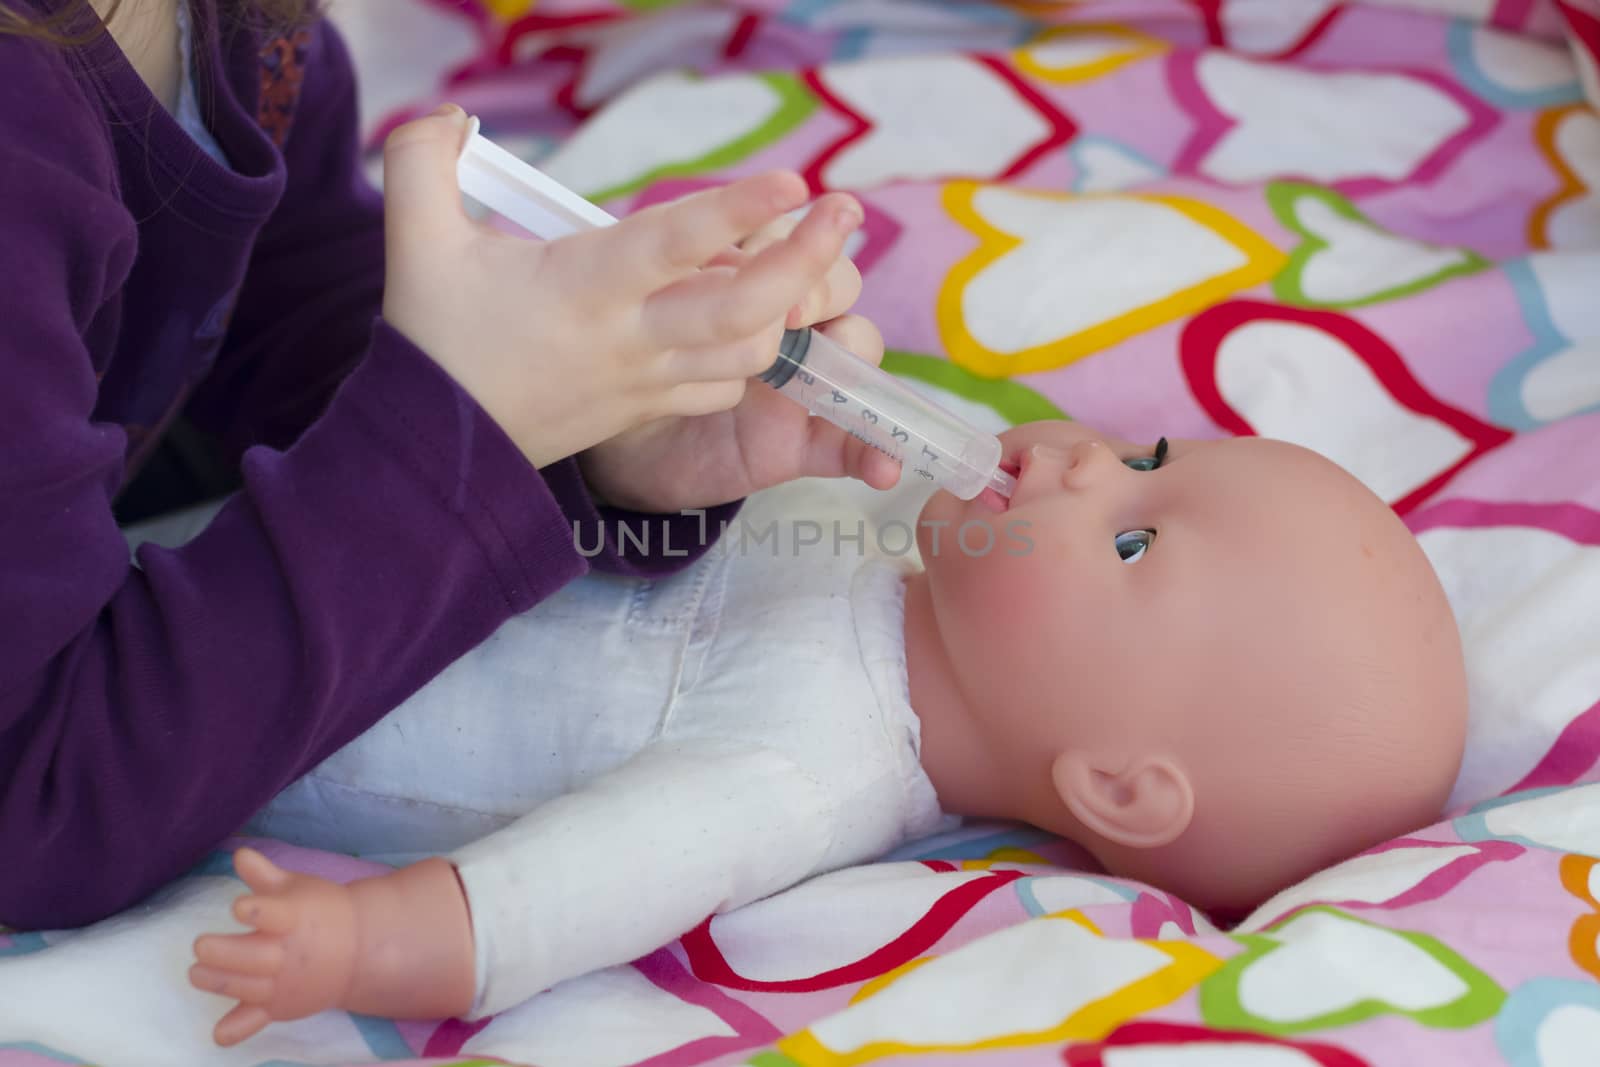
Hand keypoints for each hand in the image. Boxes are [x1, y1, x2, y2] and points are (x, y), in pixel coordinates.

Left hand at [189, 848, 358, 1045]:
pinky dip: (239, 1030)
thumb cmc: (320, 910)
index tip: (239, 907)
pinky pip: (257, 1021)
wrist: (359, 950)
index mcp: (294, 919)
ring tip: (197, 972)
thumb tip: (239, 854)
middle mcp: (288, 954)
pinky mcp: (278, 1007)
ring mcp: (283, 984)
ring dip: (219, 982)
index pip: (274, 915)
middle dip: (224, 953)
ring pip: (246, 987)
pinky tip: (219, 1035)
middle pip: (252, 957)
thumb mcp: (297, 887)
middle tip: (201, 945)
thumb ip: (264, 875)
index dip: (257, 911)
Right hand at [380, 105, 865, 469]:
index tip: (793, 182)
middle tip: (845, 212)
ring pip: (750, 354)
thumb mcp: (414, 242)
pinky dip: (751, 353)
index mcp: (583, 288)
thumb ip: (423, 160)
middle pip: (745, 310)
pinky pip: (724, 384)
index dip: (737, 210)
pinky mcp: (650, 407)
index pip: (675, 244)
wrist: (436, 448)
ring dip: (787, 309)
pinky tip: (752, 316)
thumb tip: (453, 114)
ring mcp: (647, 379)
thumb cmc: (433, 342)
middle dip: (808, 262)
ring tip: (798, 256)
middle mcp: (629, 338)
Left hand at [576, 214, 899, 512]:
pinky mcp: (799, 441)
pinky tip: (883, 468)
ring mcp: (798, 381)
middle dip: (819, 285)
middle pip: (837, 283)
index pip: (787, 233)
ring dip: (853, 354)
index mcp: (738, 272)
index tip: (757, 254)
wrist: (605, 448)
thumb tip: (690, 253)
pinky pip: (846, 444)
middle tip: (785, 312)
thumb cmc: (606, 363)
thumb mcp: (623, 308)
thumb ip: (656, 277)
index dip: (786, 236)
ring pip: (854, 348)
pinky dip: (870, 452)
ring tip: (825, 371)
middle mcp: (781, 321)